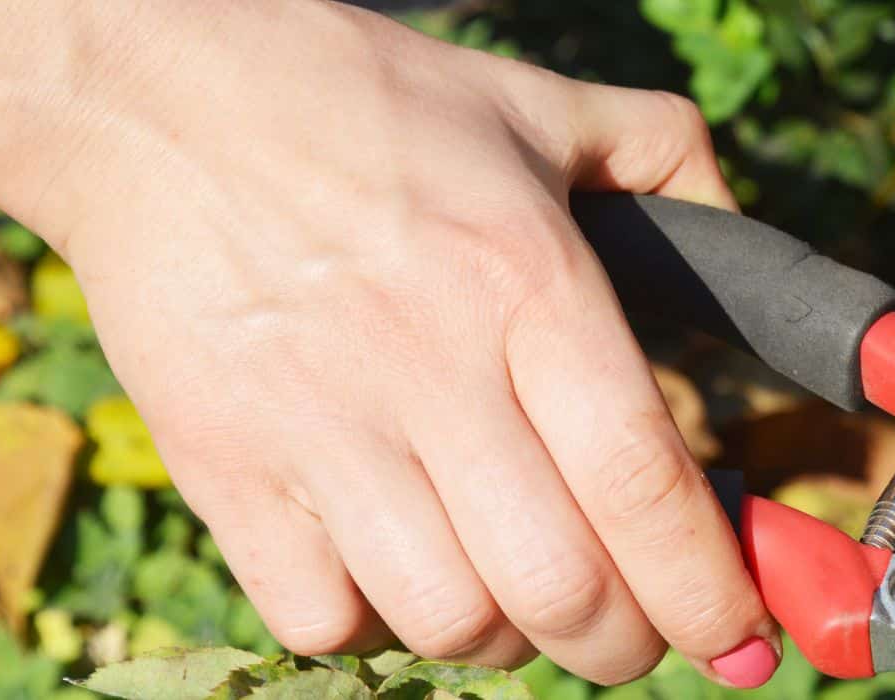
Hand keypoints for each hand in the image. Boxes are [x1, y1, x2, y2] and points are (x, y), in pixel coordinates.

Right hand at [0, 0, 778, 686]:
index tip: (741, 640)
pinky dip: (375, 627)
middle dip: (624, 644)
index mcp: (528, 281)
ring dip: (507, 638)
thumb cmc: (362, 105)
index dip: (709, 591)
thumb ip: (663, 159)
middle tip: (635, 633)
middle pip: (561, 587)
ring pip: (450, 621)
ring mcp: (318, 426)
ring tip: (517, 593)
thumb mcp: (535, 105)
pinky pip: (322, 621)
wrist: (150, 96)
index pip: (645, 484)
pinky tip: (396, 571)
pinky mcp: (223, 468)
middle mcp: (430, 364)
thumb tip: (745, 244)